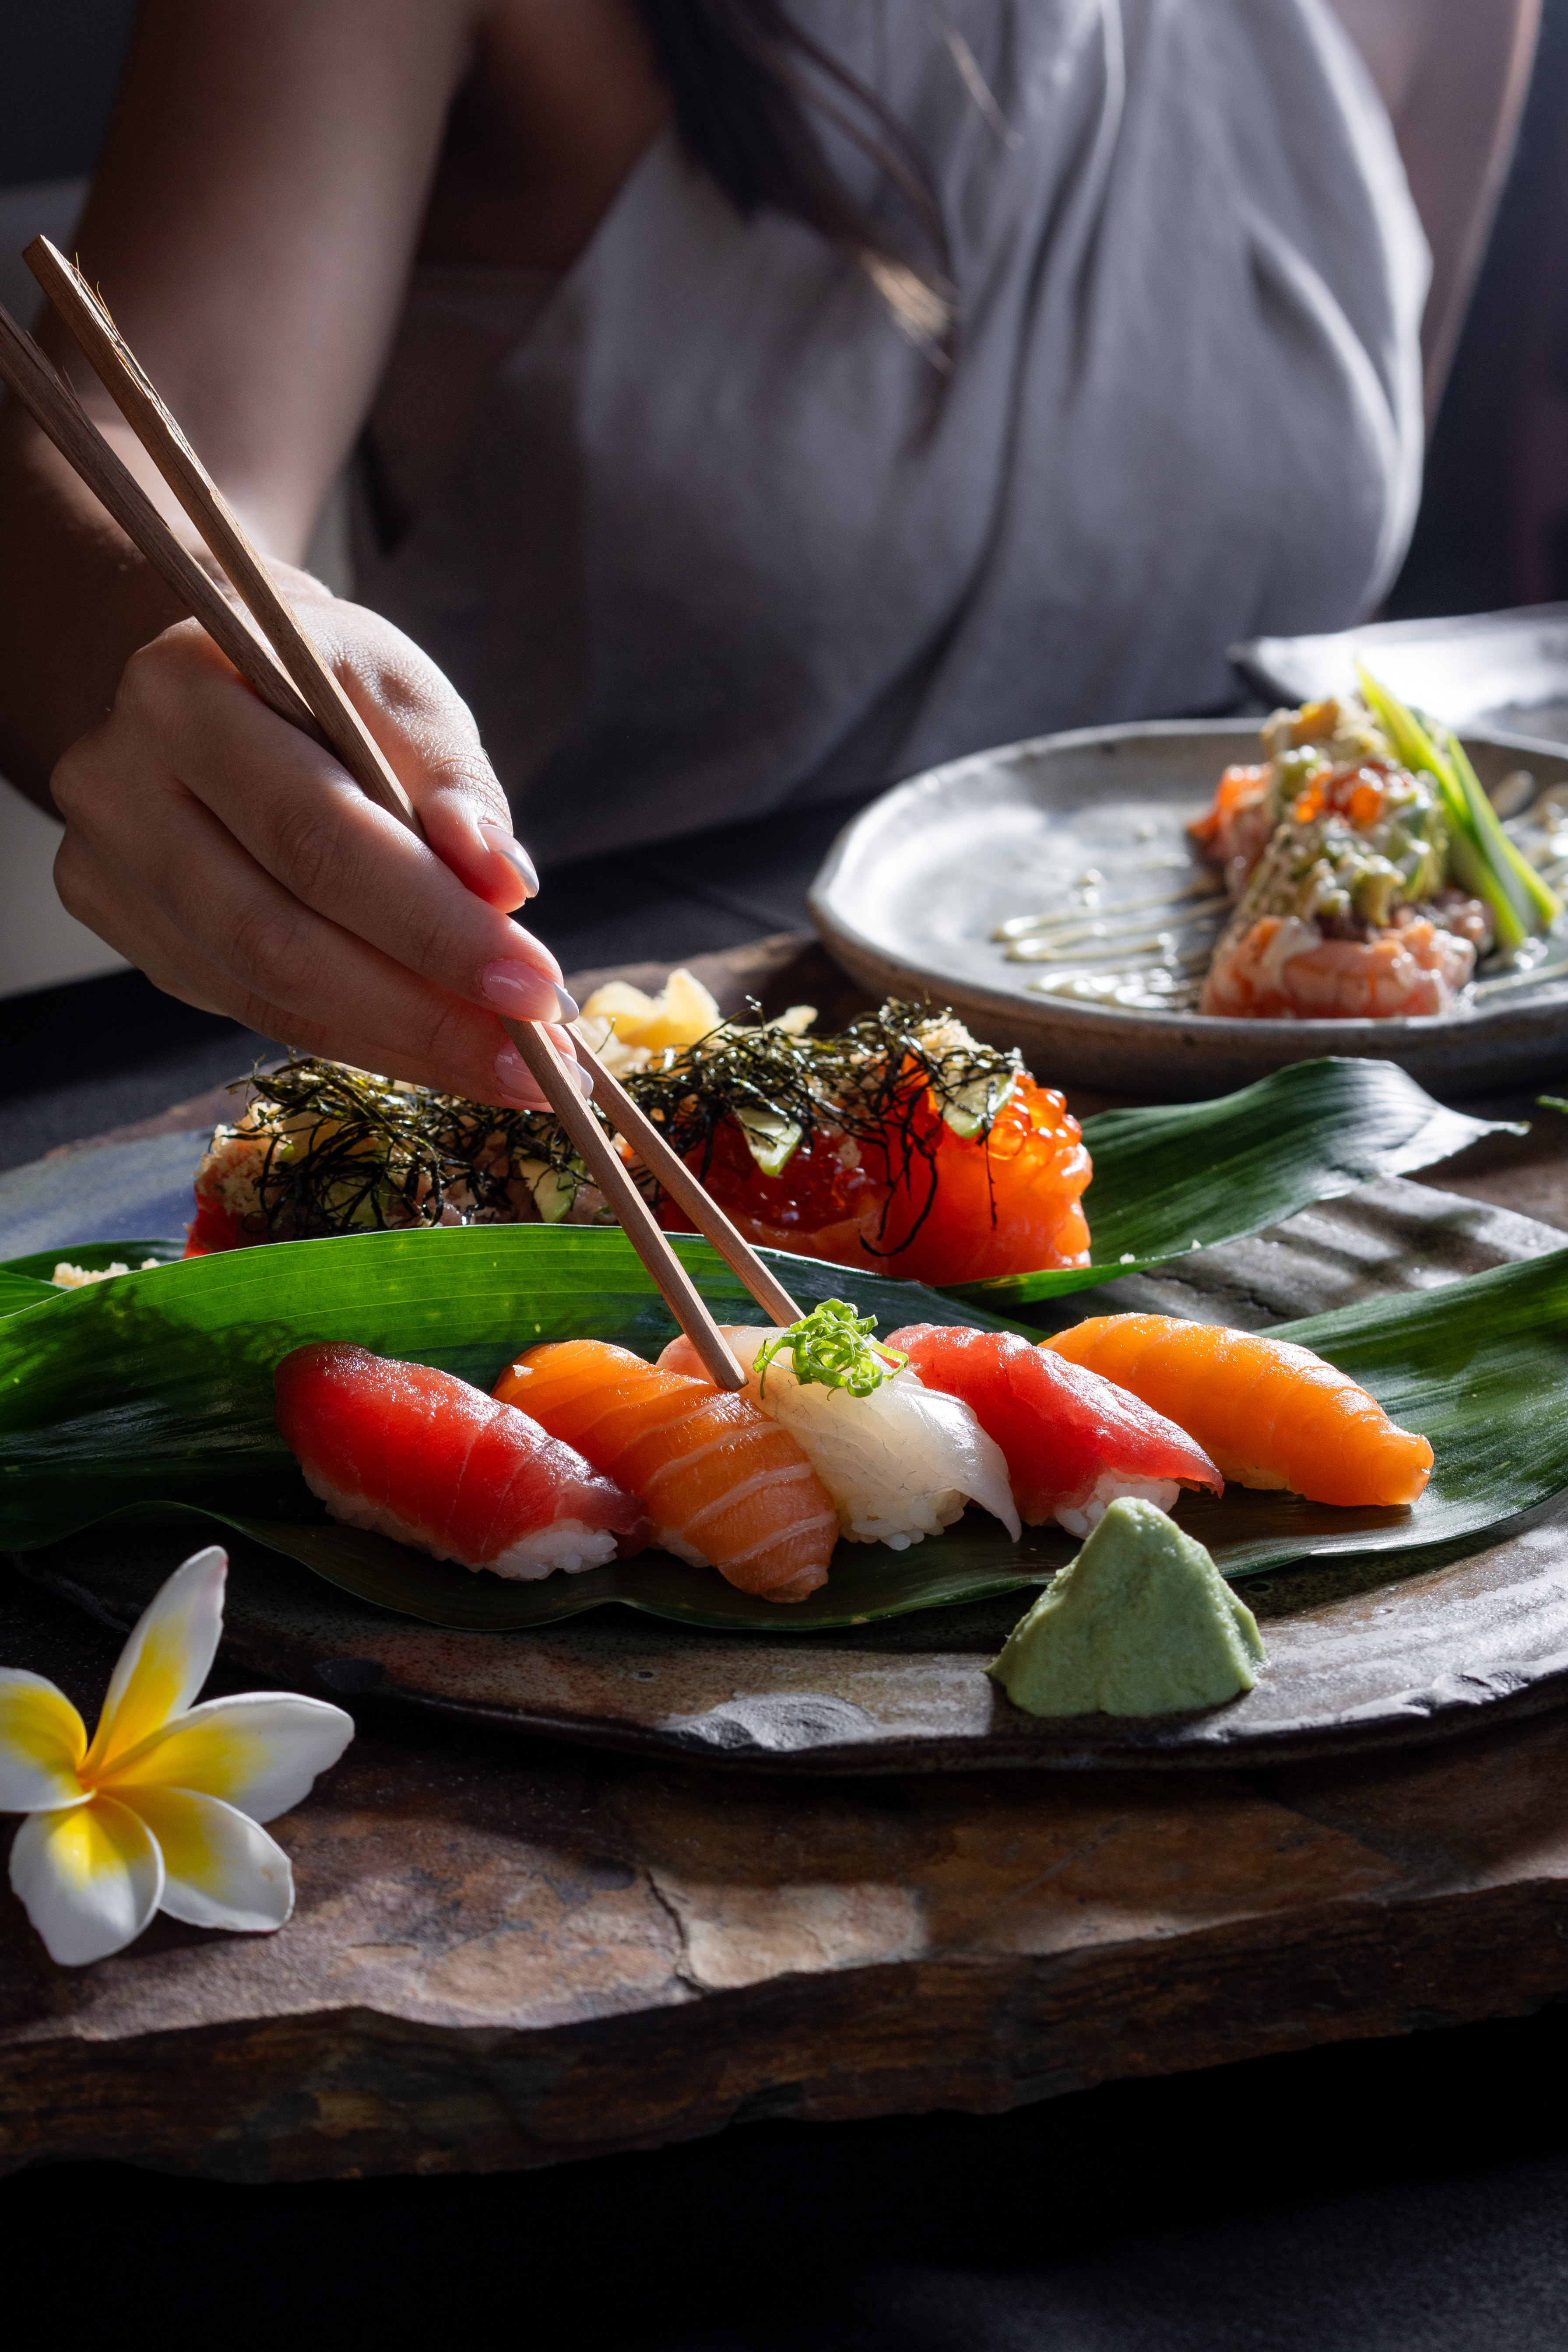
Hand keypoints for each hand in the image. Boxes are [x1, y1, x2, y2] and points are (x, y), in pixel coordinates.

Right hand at [50, 570, 580, 1111]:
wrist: (222, 683)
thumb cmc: (325, 683)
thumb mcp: (401, 691)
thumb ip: (452, 782)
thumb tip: (504, 885)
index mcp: (186, 693)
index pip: (317, 835)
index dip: (432, 925)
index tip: (537, 987)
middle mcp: (119, 784)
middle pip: (277, 937)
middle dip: (421, 1012)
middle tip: (532, 1060)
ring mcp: (108, 867)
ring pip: (262, 994)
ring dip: (399, 1045)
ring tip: (505, 1071)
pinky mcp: (129, 930)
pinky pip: (253, 1010)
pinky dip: (359, 1038)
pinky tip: (439, 1053)